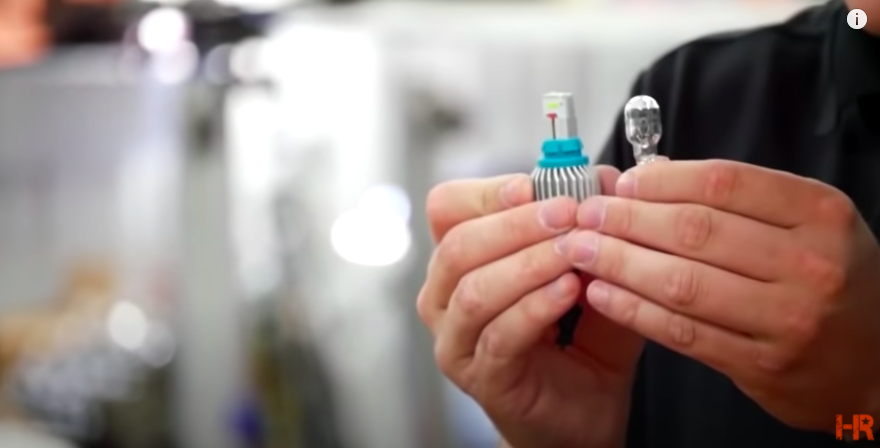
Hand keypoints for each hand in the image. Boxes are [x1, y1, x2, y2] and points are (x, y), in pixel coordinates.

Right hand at [417, 168, 642, 447]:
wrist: (583, 417)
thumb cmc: (579, 346)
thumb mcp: (590, 276)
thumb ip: (593, 232)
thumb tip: (608, 179)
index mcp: (462, 262)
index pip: (448, 209)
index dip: (487, 192)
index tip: (534, 185)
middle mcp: (446, 298)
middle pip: (459, 245)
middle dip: (516, 224)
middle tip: (567, 213)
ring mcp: (457, 341)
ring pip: (474, 288)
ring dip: (529, 262)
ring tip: (575, 252)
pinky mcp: (480, 377)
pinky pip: (500, 334)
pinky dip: (536, 306)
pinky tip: (569, 292)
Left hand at [557, 159, 879, 430]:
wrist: (877, 363)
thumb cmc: (833, 278)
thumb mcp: (809, 223)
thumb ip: (741, 199)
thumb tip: (651, 176)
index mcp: (819, 213)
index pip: (723, 182)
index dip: (660, 180)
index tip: (620, 182)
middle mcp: (808, 263)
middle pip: (695, 230)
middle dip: (626, 219)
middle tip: (585, 214)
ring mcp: (785, 319)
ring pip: (681, 282)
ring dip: (619, 263)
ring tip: (580, 250)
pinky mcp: (759, 364)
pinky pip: (681, 331)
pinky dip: (633, 310)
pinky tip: (601, 293)